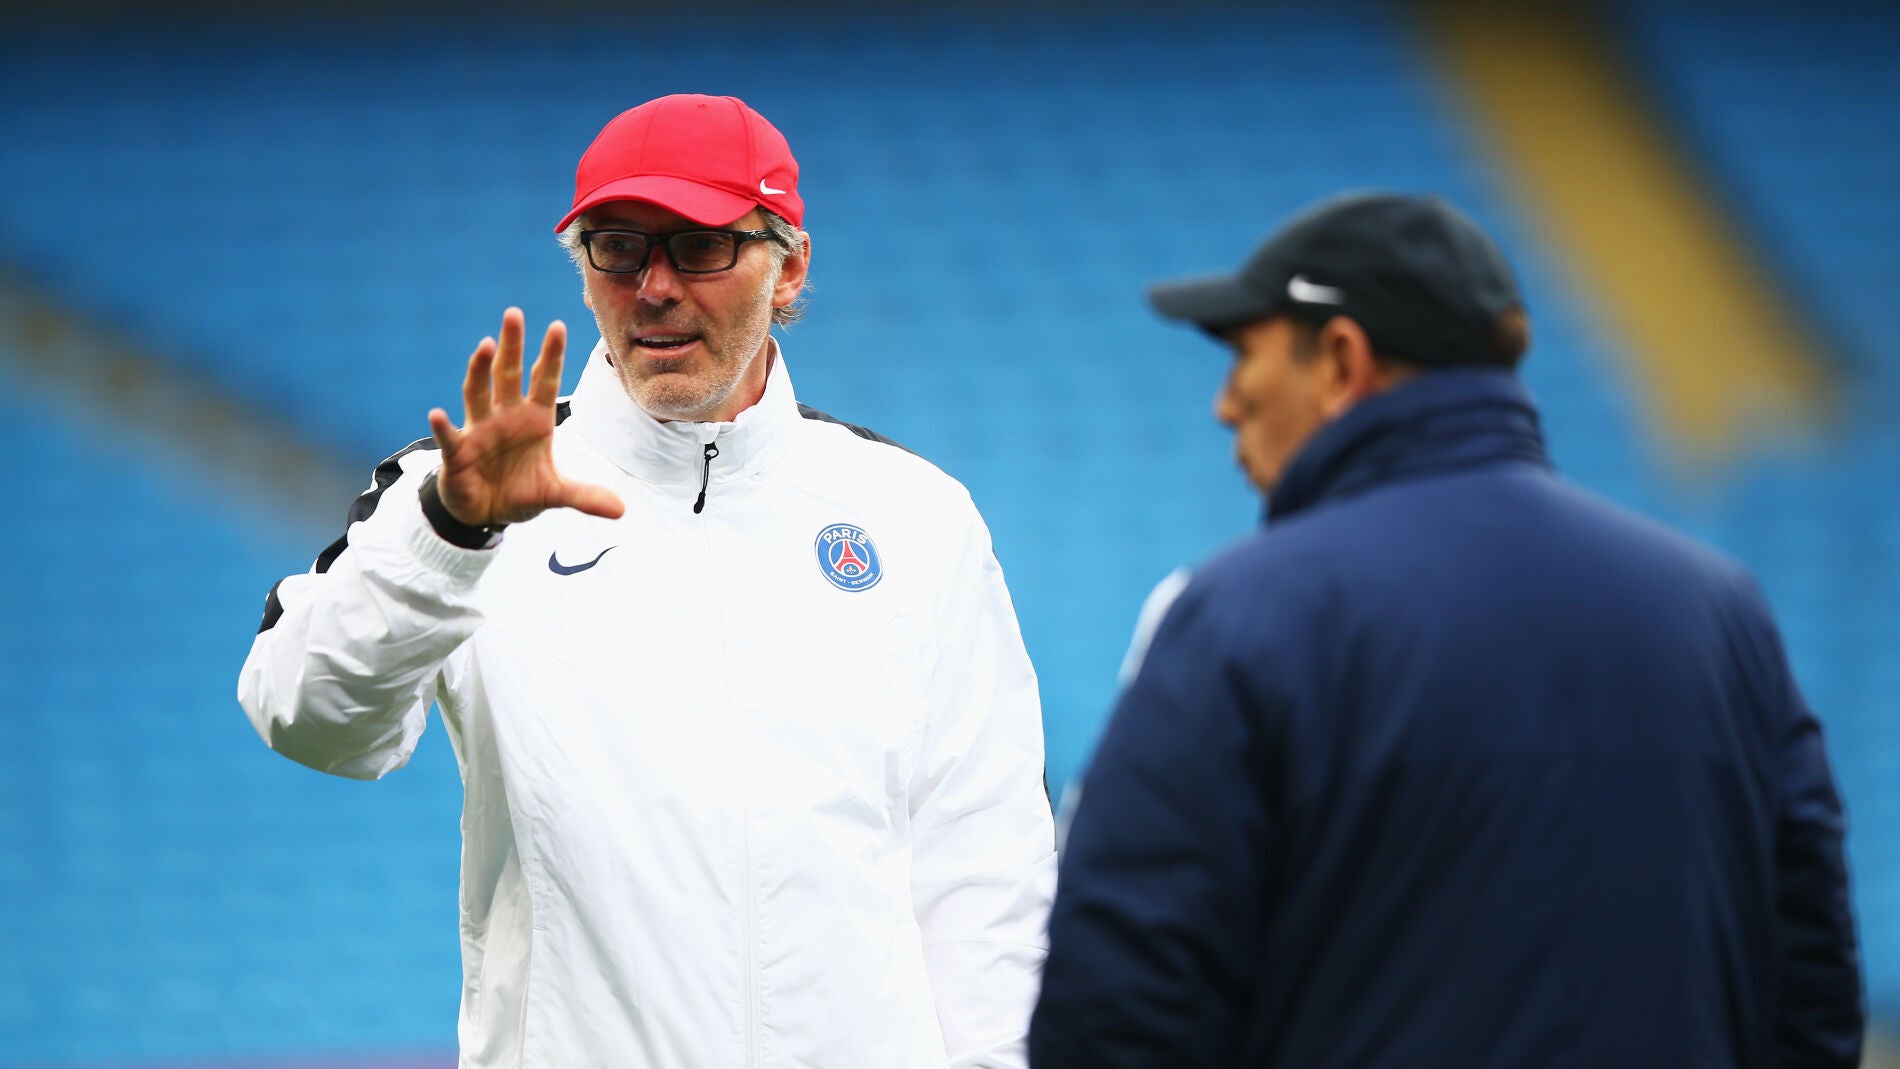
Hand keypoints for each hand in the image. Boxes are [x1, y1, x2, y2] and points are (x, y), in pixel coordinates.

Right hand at [427, 308, 624, 526]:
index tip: (557, 325)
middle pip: (508, 374)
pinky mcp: (458, 453)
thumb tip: (621, 511)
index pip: (545, 380)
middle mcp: (505, 417)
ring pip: (477, 393)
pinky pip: (450, 437)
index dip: (551, 355)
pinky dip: (444, 426)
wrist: (487, 513)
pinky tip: (439, 413)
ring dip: (479, 370)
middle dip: (512, 345)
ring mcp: (479, 431)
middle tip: (514, 313)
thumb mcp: (556, 494)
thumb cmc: (521, 491)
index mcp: (534, 419)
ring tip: (484, 345)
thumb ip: (585, 496)